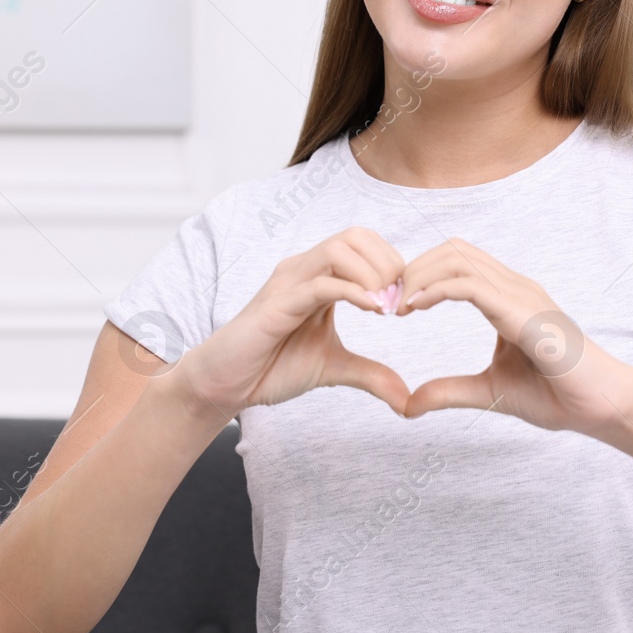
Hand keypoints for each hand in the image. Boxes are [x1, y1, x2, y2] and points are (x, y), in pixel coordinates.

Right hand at [173, 227, 410, 420]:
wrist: (226, 383)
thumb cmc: (272, 366)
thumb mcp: (334, 368)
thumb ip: (370, 374)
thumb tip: (406, 397)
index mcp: (318, 276)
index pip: (364, 243)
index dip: (392, 264)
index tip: (403, 302)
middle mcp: (303, 270)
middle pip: (355, 235)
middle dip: (387, 263)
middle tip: (398, 302)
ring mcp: (289, 283)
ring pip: (339, 249)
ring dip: (372, 273)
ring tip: (384, 307)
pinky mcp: (277, 304)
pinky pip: (320, 284)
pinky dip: (352, 291)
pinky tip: (372, 310)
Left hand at [397, 238, 632, 436]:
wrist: (603, 407)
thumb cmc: (559, 395)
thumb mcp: (489, 392)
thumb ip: (449, 391)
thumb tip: (407, 404)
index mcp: (507, 297)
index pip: (457, 262)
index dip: (420, 274)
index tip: (394, 306)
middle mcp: (514, 287)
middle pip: (453, 249)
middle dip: (413, 268)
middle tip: (387, 302)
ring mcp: (521, 295)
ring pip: (458, 258)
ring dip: (419, 275)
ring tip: (397, 305)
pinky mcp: (524, 313)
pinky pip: (471, 285)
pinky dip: (436, 289)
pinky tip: (416, 307)